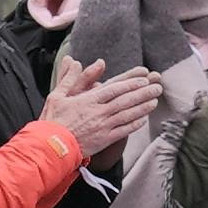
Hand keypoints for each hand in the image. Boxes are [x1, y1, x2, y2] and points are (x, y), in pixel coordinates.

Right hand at [42, 58, 161, 154]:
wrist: (50, 146)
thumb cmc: (52, 121)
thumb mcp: (56, 96)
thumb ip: (68, 78)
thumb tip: (73, 61)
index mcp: (88, 100)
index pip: (114, 89)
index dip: (131, 84)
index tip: (144, 78)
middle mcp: (98, 112)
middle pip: (125, 100)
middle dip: (143, 93)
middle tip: (157, 87)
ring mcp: (103, 126)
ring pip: (128, 114)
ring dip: (143, 107)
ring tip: (155, 100)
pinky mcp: (104, 139)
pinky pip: (124, 130)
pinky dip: (135, 124)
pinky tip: (144, 118)